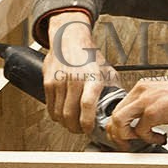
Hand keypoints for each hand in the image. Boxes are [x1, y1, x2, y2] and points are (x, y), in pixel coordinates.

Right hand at [43, 12, 117, 134]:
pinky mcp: (48, 83)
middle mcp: (74, 80)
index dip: (87, 122)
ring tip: (72, 123)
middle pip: (70, 114)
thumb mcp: (106, 69)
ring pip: (59, 114)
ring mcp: (59, 82)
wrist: (68, 38)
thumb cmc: (88, 54)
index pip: (87, 106)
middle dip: (75, 128)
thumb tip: (118, 105)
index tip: (89, 129)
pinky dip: (56, 115)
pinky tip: (62, 114)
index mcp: (91, 77)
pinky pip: (50, 107)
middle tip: (80, 130)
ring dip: (65, 123)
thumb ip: (112, 88)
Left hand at [106, 77, 167, 146]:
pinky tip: (161, 137)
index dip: (117, 125)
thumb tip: (135, 122)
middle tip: (126, 143)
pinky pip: (140, 131)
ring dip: (126, 136)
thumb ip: (145, 106)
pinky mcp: (153, 112)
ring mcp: (145, 101)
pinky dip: (149, 138)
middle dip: (117, 134)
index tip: (121, 135)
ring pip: (119, 122)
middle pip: (115, 115)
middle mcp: (140, 92)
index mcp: (141, 87)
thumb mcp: (160, 96)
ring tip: (140, 141)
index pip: (118, 107)